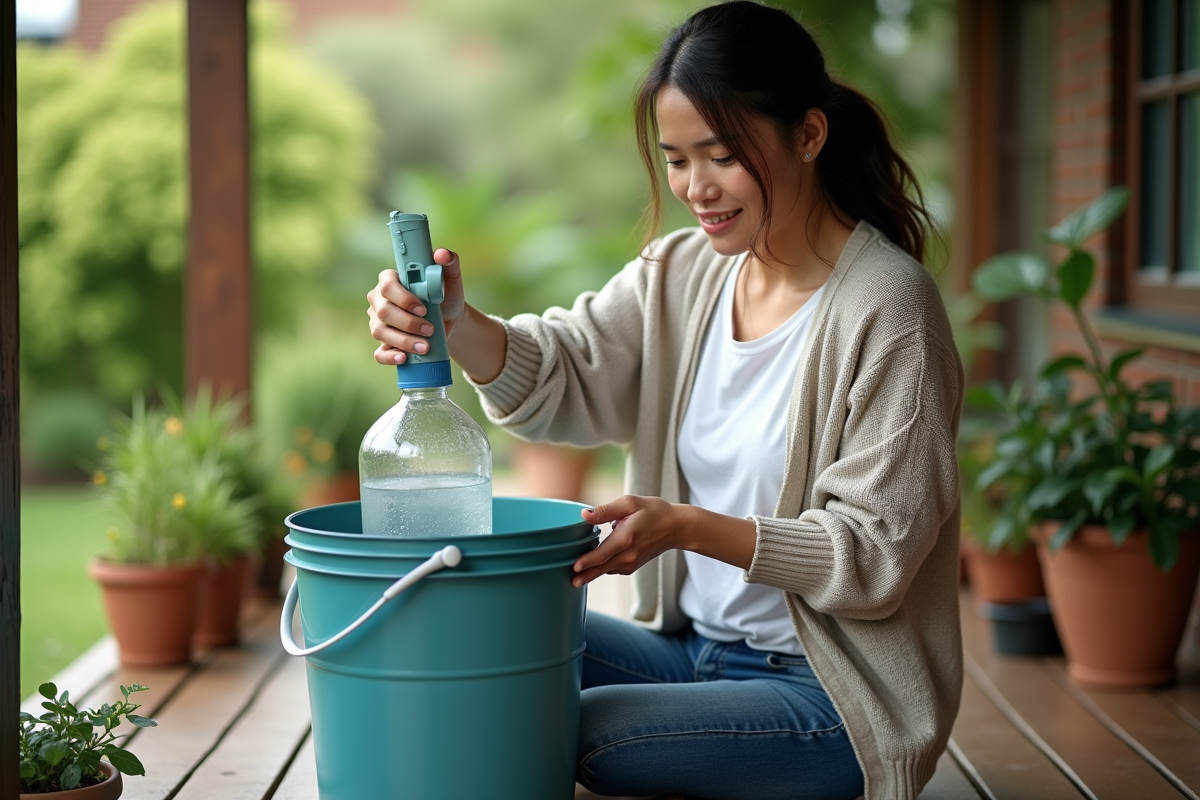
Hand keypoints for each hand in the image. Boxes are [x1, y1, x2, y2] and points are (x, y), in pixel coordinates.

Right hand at [367, 248, 465, 364]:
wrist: (451, 322)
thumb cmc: (446, 297)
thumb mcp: (451, 279)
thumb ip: (449, 263)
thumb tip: (442, 254)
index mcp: (390, 281)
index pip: (387, 286)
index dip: (403, 299)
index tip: (423, 308)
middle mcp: (379, 301)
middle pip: (382, 312)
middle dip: (407, 323)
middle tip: (429, 329)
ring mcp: (378, 323)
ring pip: (380, 332)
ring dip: (403, 341)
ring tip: (425, 346)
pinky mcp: (384, 343)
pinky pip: (379, 353)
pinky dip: (390, 357)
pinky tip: (403, 358)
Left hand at [573, 496, 693, 587]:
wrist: (676, 528)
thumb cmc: (654, 511)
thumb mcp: (630, 503)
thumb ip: (606, 510)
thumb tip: (584, 514)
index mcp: (626, 539)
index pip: (602, 554)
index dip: (586, 562)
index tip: (573, 568)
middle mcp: (628, 555)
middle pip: (601, 568)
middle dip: (584, 575)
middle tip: (570, 582)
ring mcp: (631, 563)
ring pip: (606, 570)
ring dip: (591, 573)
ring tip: (576, 575)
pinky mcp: (632, 566)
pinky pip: (612, 569)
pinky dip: (602, 568)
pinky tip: (592, 565)